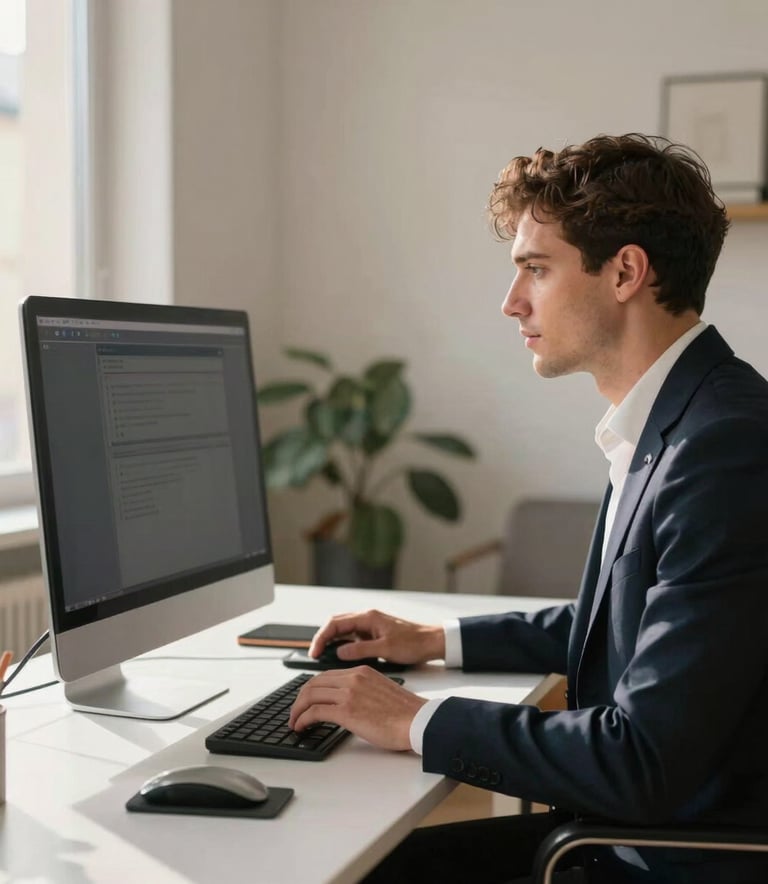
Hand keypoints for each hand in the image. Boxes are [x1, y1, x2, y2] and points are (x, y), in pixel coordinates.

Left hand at [288, 666, 427, 750]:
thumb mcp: (380, 691)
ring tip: (295, 722)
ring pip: (310, 695)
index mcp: (362, 672)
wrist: (419, 721)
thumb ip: (363, 691)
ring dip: (297, 710)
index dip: (312, 689)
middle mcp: (353, 678)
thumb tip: (349, 704)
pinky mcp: (347, 711)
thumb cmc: (406, 713)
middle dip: (300, 699)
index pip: (327, 676)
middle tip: (295, 712)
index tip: (306, 700)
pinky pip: (315, 711)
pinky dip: (302, 719)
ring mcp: (349, 693)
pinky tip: (301, 727)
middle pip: (314, 683)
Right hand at [309, 609, 444, 664]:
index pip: (335, 624)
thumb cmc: (413, 643)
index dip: (321, 637)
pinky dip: (342, 646)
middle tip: (314, 655)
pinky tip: (340, 657)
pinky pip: (352, 638)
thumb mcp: (386, 648)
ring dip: (331, 642)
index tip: (314, 652)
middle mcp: (366, 619)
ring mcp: (369, 626)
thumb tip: (339, 653)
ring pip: (343, 631)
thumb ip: (361, 650)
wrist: (431, 642)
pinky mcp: (373, 634)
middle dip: (322, 639)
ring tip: (322, 658)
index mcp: (368, 618)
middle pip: (335, 625)